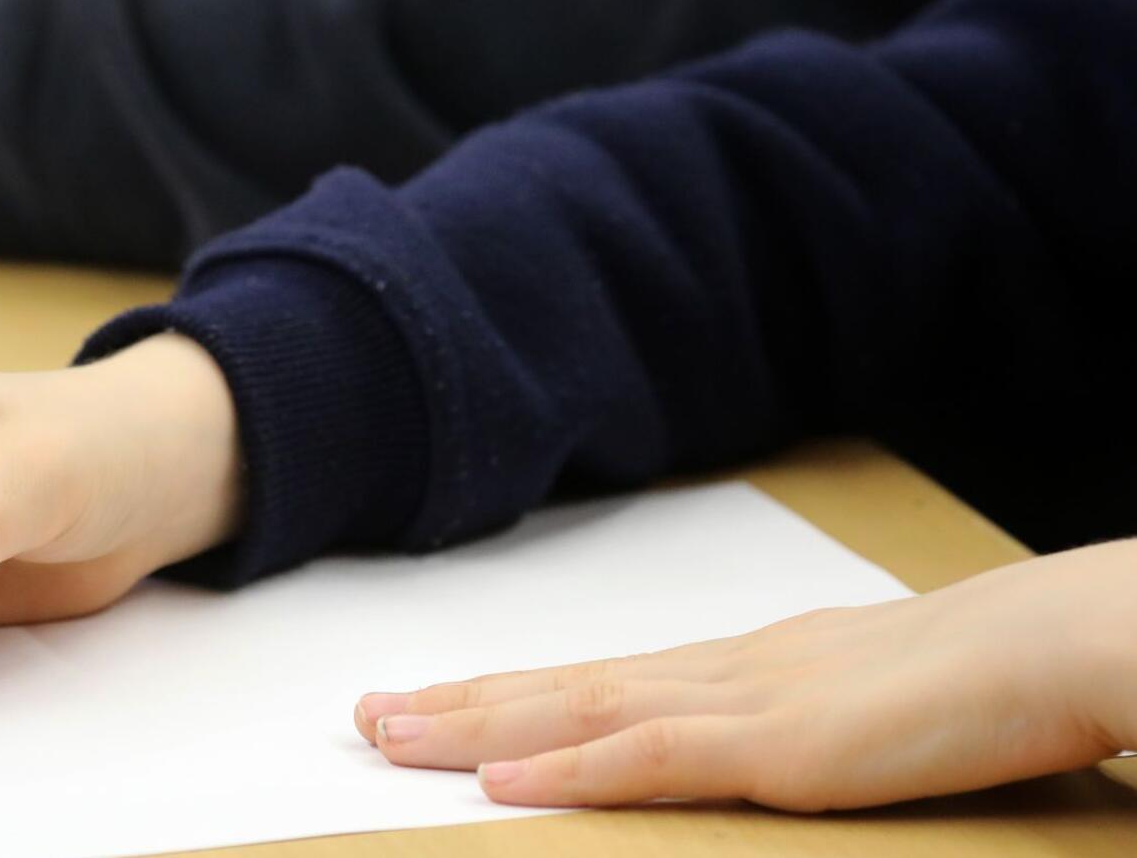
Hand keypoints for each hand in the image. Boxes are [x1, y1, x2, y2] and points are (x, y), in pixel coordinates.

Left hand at [354, 537, 1136, 810]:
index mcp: (747, 670)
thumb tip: (780, 748)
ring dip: (478, 728)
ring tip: (388, 734)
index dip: (511, 693)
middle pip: (563, 690)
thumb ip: (814, 729)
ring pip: (579, 715)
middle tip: (364, 714)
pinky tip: (502, 782)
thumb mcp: (877, 711)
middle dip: (459, 705)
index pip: (600, 682)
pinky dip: (571, 770)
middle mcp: (723, 675)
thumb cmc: (990, 683)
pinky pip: (652, 759)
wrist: (1062, 643)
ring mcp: (745, 705)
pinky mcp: (781, 748)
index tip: (434, 699)